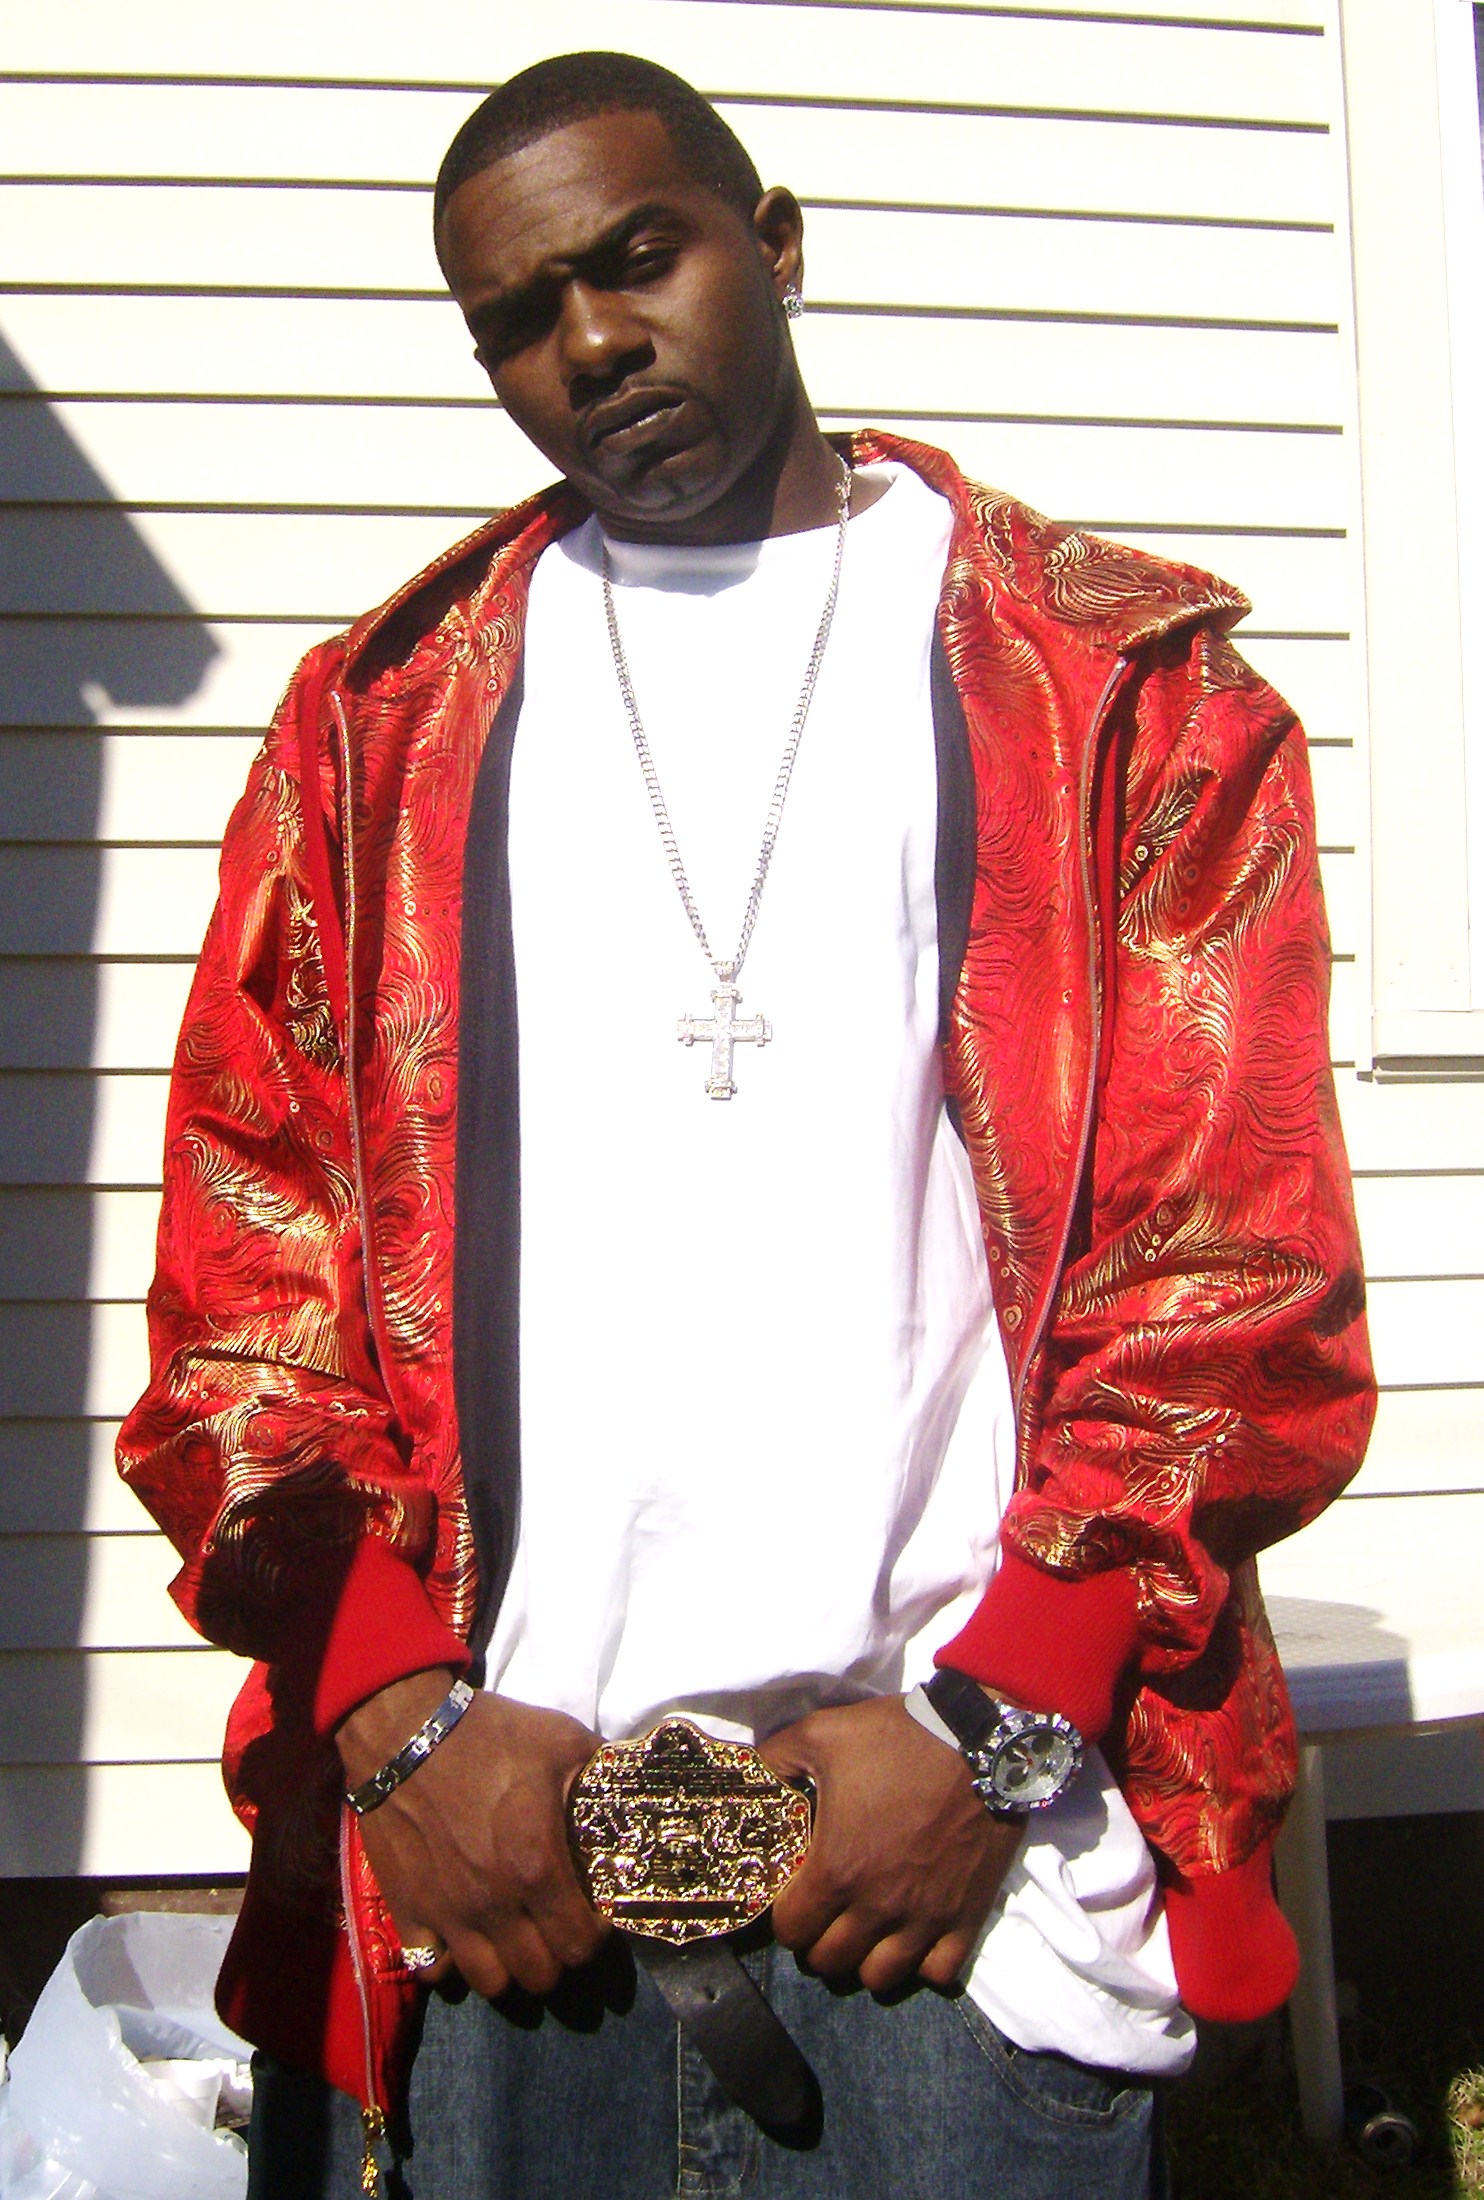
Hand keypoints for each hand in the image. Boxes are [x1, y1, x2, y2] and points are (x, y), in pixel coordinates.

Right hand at [336, 1669, 607, 1999]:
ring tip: (516, 1934)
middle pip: (540, 1975)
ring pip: (491, 1983)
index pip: (581, 1944)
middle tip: (558, 1922)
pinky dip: (451, 1962)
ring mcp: (447, 1914)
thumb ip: (602, 1774)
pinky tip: (464, 1934)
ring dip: (510, 1965)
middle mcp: (494, 1904)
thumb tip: (634, 1792)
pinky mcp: (409, 1911)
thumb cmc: (489, 1736)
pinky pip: (432, 1969)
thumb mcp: (562, 1741)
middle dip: (558, 1953)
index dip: (596, 1933)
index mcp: (537, 1866)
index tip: (595, 1910)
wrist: (405, 1732)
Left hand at [758, 1695, 1021, 1995]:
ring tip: (867, 1930)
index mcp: (836, 1869)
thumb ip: (774, 1760)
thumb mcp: (819, 1733)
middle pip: (831, 1961)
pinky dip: (922, 1963)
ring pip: (881, 1978)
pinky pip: (938, 1973)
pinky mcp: (966, 1918)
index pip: (791, 1931)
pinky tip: (914, 1937)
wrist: (976, 1741)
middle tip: (827, 1913)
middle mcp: (877, 1907)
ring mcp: (925, 1918)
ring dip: (866, 1959)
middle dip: (820, 1941)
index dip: (786, 1917)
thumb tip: (748, 1775)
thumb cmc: (895, 1739)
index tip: (796, 1897)